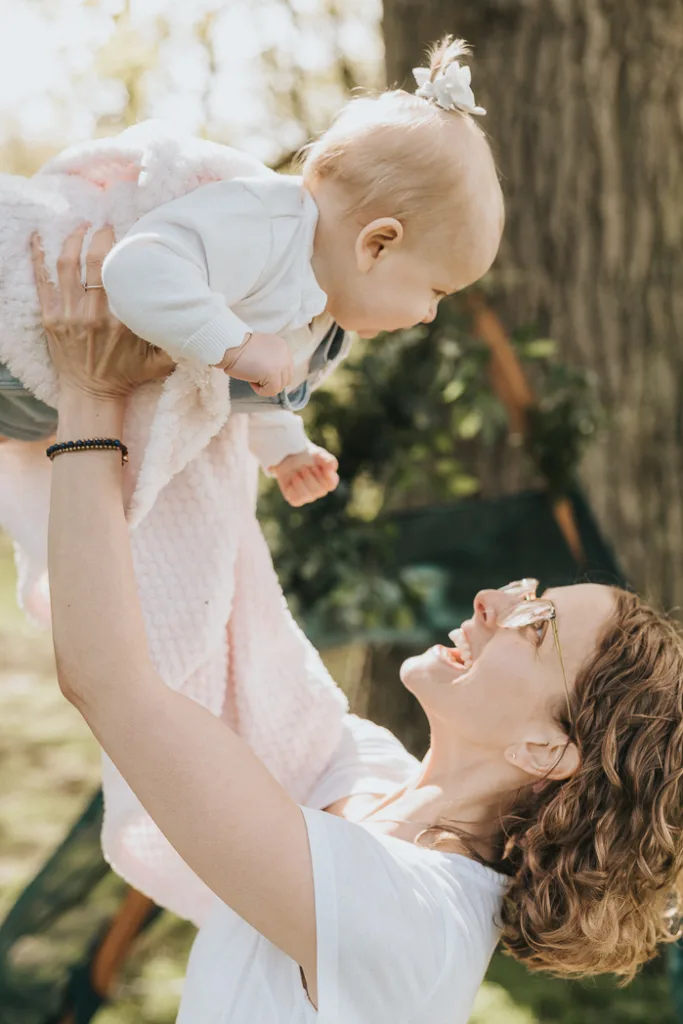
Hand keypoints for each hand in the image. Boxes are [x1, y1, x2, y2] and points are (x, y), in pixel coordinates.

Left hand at [31, 225, 173, 400]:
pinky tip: (38, 236)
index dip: (125, 250)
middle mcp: (93, 314)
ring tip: (80, 227)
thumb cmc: (126, 376)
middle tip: (105, 225)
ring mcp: (68, 315)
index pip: (122, 274)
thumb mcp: (160, 362)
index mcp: (122, 321)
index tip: (130, 237)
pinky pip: (42, 281)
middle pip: (94, 261)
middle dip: (99, 236)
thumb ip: (179, 341)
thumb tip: (202, 318)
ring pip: (66, 265)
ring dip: (72, 240)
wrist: (91, 395)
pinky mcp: (50, 318)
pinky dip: (38, 256)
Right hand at [217, 331, 292, 398]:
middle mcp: (286, 355)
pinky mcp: (274, 375)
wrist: (230, 345)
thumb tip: (272, 376)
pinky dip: (260, 390)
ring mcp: (282, 365)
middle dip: (271, 381)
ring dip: (264, 385)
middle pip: (286, 379)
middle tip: (254, 373)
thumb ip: (271, 360)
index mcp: (283, 347)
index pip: (286, 369)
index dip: (272, 374)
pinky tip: (250, 379)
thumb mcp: (261, 350)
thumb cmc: (239, 348)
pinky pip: (271, 391)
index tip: (257, 368)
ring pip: (279, 387)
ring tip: (251, 374)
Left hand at [272, 445, 338, 506]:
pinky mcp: (296, 500)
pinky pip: (296, 498)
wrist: (287, 458)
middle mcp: (321, 490)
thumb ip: (327, 459)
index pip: (331, 483)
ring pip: (307, 495)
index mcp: (329, 480)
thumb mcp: (317, 453)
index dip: (322, 473)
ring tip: (296, 473)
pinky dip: (292, 487)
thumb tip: (331, 467)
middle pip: (318, 490)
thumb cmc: (306, 456)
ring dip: (299, 481)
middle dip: (308, 476)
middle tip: (303, 467)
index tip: (315, 464)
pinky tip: (292, 480)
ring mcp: (309, 497)